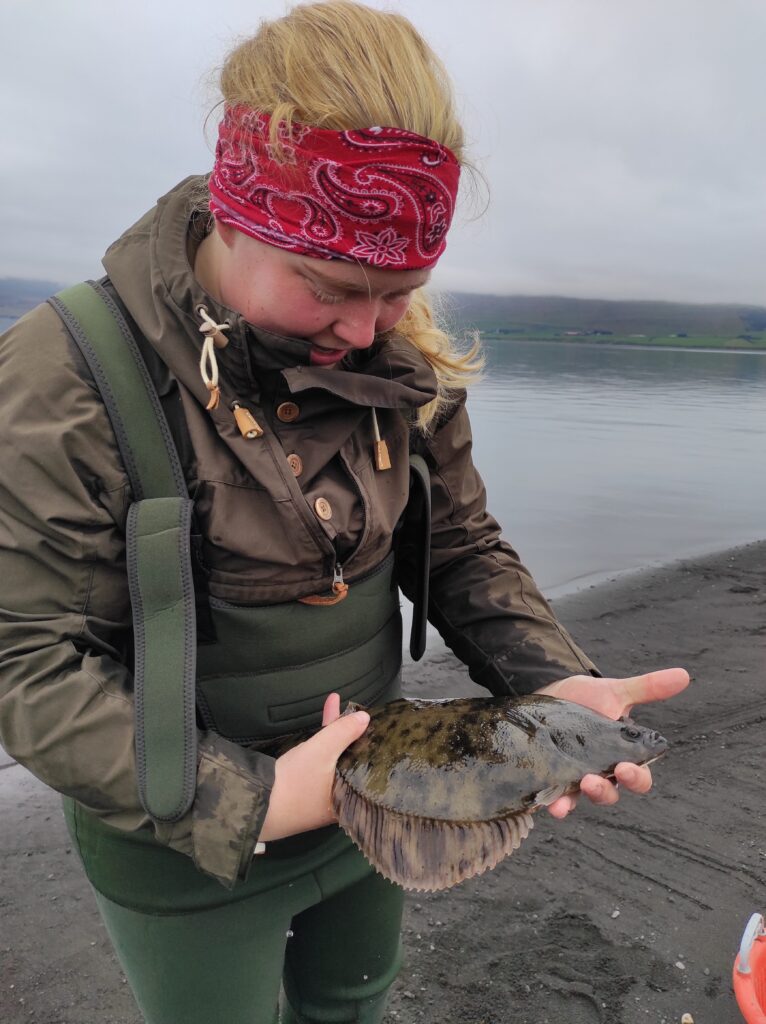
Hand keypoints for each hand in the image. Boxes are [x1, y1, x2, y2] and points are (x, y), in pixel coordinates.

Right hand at [258, 693, 368, 841]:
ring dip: (331, 733)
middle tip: (347, 706)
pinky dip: (318, 745)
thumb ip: (343, 732)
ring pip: (331, 760)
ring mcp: (318, 798)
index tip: (367, 719)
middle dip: (345, 729)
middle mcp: (336, 801)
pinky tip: (319, 728)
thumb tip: (366, 718)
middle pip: (347, 758)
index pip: (364, 764)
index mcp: (349, 799)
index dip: (365, 739)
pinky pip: (317, 764)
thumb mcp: (321, 751)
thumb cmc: (295, 782)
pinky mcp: (301, 793)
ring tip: (333, 704)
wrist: (255, 803)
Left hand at [535, 667, 688, 817]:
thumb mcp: (615, 691)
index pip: (638, 777)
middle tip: (591, 781)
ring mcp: (575, 777)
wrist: (550, 693)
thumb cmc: (588, 697)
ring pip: (580, 799)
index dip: (635, 778)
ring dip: (573, 803)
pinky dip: (552, 803)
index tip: (624, 768)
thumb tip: (683, 675)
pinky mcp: (551, 776)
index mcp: (623, 756)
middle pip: (610, 793)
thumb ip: (648, 687)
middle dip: (603, 792)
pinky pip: (553, 797)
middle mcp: (601, 772)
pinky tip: (548, 804)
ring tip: (564, 801)